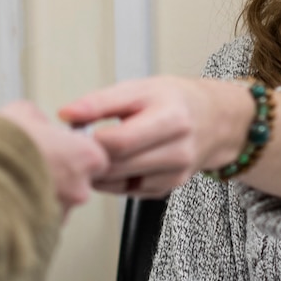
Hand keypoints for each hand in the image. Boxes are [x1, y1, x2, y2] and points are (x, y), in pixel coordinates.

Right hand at [0, 101, 108, 212]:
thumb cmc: (0, 148)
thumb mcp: (22, 113)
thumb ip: (39, 119)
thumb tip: (37, 123)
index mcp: (85, 156)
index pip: (95, 155)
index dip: (74, 150)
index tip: (59, 146)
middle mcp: (79, 189)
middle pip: (77, 182)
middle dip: (57, 174)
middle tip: (33, 163)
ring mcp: (62, 214)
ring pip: (58, 203)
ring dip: (41, 194)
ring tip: (14, 181)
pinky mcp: (42, 233)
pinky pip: (39, 221)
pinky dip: (27, 212)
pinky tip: (8, 198)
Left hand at [58, 77, 254, 196]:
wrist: (213, 120)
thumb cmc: (173, 100)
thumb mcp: (138, 89)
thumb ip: (99, 103)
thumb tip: (66, 114)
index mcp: (171, 119)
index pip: (121, 141)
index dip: (92, 140)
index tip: (76, 133)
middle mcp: (178, 150)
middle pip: (119, 165)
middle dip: (92, 158)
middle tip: (75, 147)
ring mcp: (175, 174)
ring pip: (122, 183)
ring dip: (99, 173)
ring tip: (90, 155)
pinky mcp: (168, 189)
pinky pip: (130, 192)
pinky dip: (113, 182)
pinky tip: (109, 166)